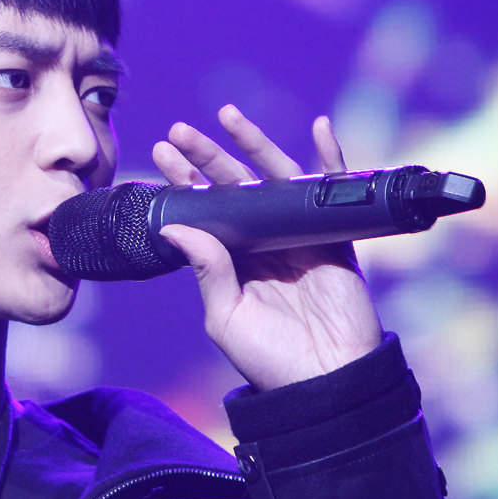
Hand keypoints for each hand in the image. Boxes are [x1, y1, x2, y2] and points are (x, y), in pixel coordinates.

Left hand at [153, 105, 382, 390]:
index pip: (204, 210)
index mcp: (232, 260)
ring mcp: (299, 235)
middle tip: (179, 129)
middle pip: (233, 186)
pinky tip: (319, 126)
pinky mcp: (336, 237)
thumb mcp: (225, 316)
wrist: (325, 383)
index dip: (185, 181)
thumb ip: (206, 270)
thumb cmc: (270, 359)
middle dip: (207, 156)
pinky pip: (333, 191)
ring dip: (254, 143)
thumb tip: (175, 226)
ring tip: (228, 115)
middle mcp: (262, 241)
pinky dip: (330, 158)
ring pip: (275, 178)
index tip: (161, 152)